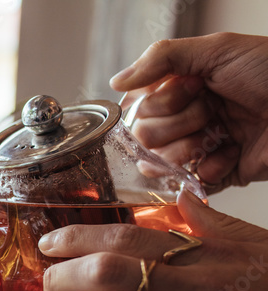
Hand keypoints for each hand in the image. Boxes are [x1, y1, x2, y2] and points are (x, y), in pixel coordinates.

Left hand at [39, 190, 267, 290]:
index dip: (81, 236)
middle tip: (47, 286)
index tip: (50, 242)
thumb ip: (217, 226)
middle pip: (112, 272)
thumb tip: (179, 198)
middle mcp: (202, 288)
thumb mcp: (265, 249)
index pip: (131, 236)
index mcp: (212, 255)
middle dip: (65, 276)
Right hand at [111, 32, 267, 192]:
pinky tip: (233, 152)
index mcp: (182, 86)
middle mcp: (186, 116)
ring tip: (221, 134)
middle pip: (145, 136)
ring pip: (161, 162)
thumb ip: (161, 58)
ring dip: (191, 147)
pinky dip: (212, 167)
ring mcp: (201, 146)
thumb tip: (116, 82)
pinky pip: (190, 182)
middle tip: (211, 111)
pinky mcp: (217, 173)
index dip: (160, 101)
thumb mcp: (218, 49)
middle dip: (178, 124)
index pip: (138, 105)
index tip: (192, 88)